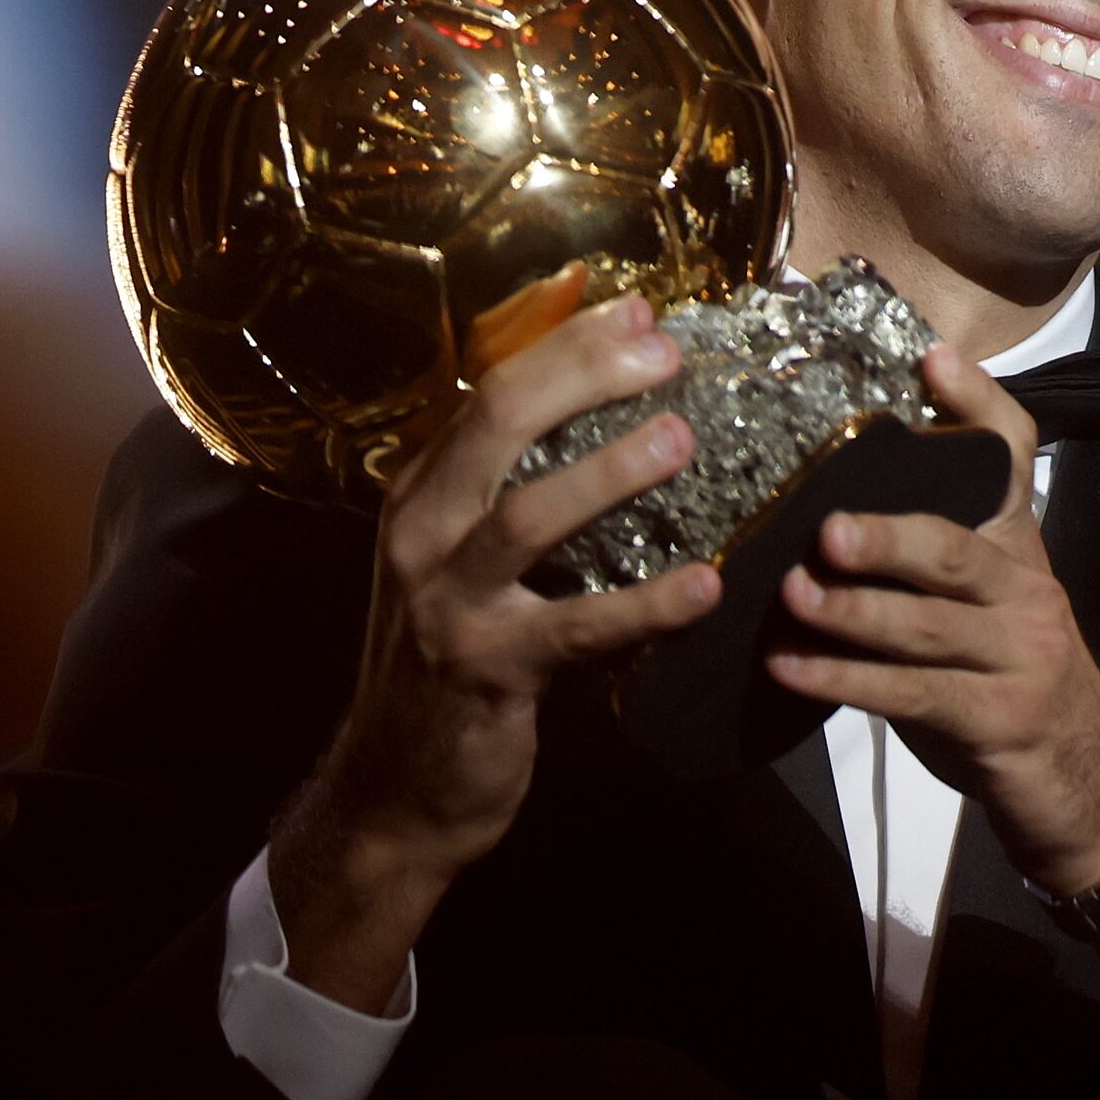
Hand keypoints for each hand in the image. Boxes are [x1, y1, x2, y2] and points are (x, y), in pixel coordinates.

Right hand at [270, 293, 720, 1008]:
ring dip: (608, 473)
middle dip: (582, 376)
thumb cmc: (450, 659)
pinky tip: (703, 588)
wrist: (396, 789)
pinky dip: (644, 607)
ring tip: (680, 438)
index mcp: (421, 494)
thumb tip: (601, 409)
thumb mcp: (460, 561)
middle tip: (665, 351)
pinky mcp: (485, 669)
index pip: (490, 390)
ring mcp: (446, 603)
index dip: (565, 343)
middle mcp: (420, 533)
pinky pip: (575, 628)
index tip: (640, 310)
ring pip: (525, 516)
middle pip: (498, 425)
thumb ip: (509, 490)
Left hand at [765, 343, 1099, 897]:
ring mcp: (1019, 657)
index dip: (976, 406)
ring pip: (930, 626)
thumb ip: (926, 564)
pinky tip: (794, 670)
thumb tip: (822, 515)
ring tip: (793, 596)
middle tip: (826, 527)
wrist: (1081, 786)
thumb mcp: (978, 611)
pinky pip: (916, 695)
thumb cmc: (1004, 682)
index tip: (931, 359)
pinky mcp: (1000, 720)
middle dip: (889, 535)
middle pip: (957, 549)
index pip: (1010, 460)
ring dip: (854, 613)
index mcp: (1017, 551)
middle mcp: (1026, 592)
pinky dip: (849, 682)